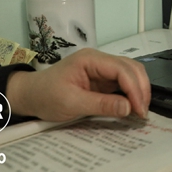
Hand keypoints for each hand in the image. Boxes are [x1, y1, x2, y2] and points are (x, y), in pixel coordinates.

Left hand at [6, 48, 150, 121]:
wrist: (29, 96)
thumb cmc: (45, 96)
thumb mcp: (71, 103)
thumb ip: (101, 104)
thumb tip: (128, 107)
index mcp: (90, 59)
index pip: (121, 69)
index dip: (134, 88)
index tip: (139, 109)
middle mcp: (99, 60)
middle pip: (131, 68)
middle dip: (141, 89)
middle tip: (142, 112)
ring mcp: (102, 68)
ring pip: (131, 74)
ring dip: (139, 90)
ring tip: (140, 110)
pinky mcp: (103, 79)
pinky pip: (124, 83)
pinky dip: (131, 94)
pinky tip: (133, 106)